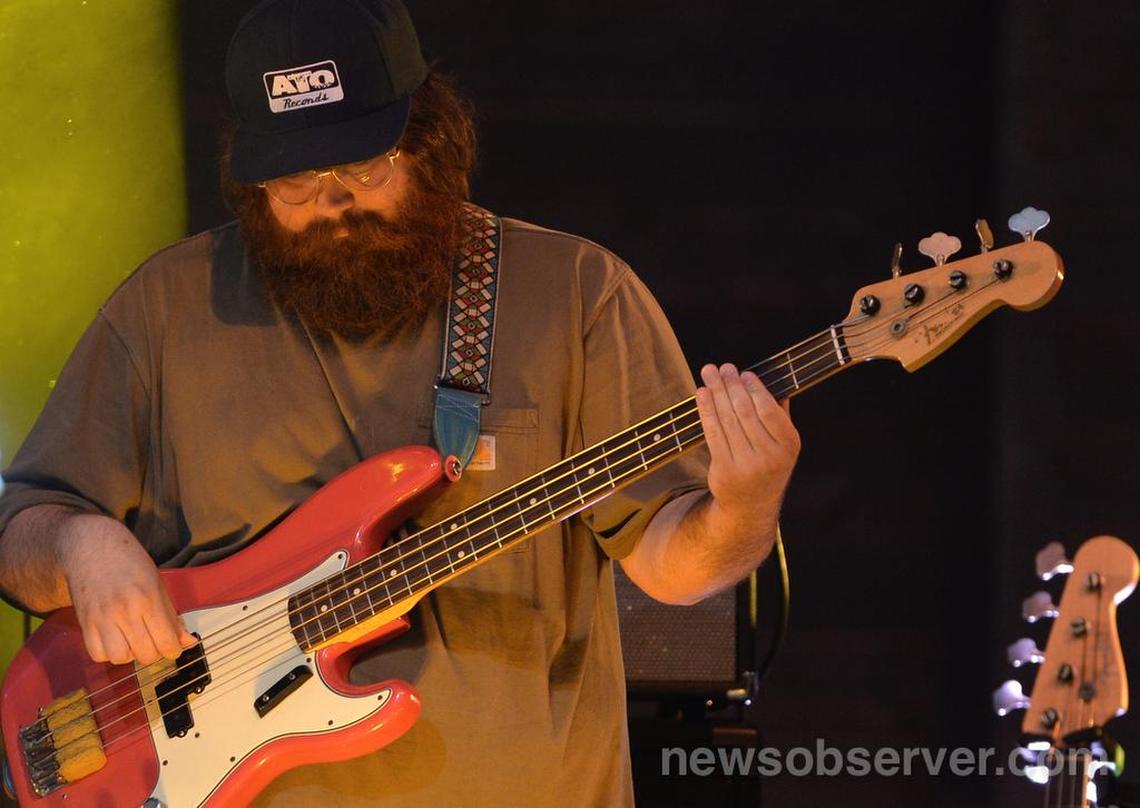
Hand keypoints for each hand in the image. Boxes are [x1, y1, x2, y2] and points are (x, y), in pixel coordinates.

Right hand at [57, 514, 195, 665]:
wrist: (89, 545)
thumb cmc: (128, 560)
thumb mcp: (157, 582)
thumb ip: (172, 615)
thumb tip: (187, 641)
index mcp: (148, 598)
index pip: (166, 642)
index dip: (174, 649)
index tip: (173, 646)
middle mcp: (125, 611)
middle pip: (146, 654)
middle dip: (155, 652)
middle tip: (154, 639)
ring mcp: (102, 619)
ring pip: (121, 658)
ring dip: (131, 654)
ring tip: (133, 639)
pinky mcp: (84, 623)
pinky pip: (98, 654)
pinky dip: (109, 653)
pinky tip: (115, 639)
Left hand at [694, 363, 800, 528]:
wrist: (750, 505)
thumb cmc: (767, 465)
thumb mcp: (782, 444)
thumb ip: (779, 415)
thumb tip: (773, 381)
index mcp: (789, 445)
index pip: (768, 410)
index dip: (754, 389)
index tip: (743, 373)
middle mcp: (769, 456)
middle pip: (745, 412)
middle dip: (731, 385)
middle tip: (722, 367)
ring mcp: (747, 465)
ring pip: (727, 420)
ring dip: (716, 392)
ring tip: (709, 373)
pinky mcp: (725, 470)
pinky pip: (713, 433)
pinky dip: (705, 410)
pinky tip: (702, 395)